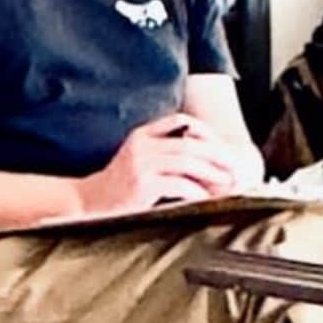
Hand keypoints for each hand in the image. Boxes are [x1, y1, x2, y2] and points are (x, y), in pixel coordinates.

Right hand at [83, 103, 239, 216]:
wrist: (89, 202)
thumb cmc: (119, 184)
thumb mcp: (138, 158)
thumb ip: (162, 151)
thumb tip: (202, 159)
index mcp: (142, 134)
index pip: (180, 121)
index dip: (205, 132)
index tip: (223, 146)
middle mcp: (142, 145)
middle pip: (189, 143)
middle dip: (216, 154)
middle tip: (234, 166)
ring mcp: (141, 164)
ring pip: (186, 161)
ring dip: (211, 172)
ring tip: (226, 181)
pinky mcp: (142, 185)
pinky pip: (177, 183)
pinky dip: (196, 190)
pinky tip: (205, 197)